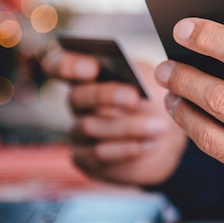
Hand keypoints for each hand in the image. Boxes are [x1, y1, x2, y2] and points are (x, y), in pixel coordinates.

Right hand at [42, 49, 186, 185]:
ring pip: (89, 127)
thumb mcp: (151, 80)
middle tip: (133, 97)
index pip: (58, 64)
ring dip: (126, 127)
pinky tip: (148, 144)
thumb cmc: (154, 100)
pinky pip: (97, 153)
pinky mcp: (85, 158)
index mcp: (88, 74)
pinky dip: (125, 149)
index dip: (67, 65)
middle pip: (76, 96)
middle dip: (104, 95)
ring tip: (157, 126)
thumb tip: (130, 74)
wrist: (165, 138)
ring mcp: (78, 130)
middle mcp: (78, 101)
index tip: (91, 68)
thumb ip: (137, 72)